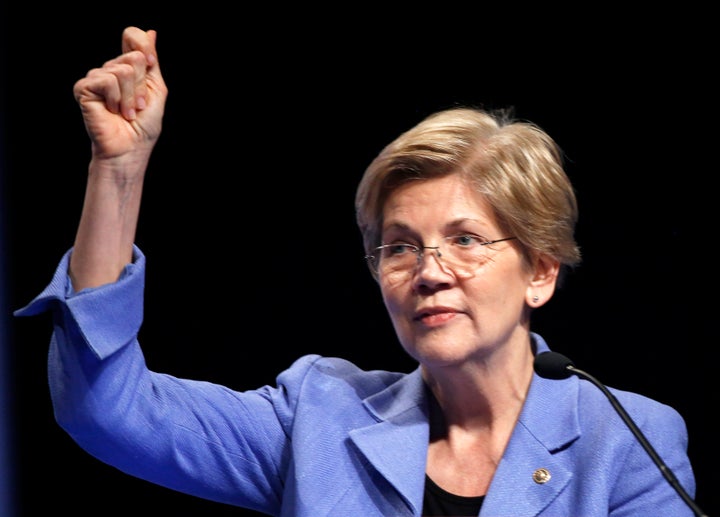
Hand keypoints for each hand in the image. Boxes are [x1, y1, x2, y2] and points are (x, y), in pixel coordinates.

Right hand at [73, 27, 166, 159]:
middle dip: (142, 85)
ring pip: (122, 70)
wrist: (131, 147)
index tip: (151, 65)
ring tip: (126, 112)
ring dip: (131, 97)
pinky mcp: (84, 87)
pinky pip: (107, 80)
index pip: (132, 35)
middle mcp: (110, 68)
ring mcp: (96, 77)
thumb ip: (151, 61)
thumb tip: (150, 32)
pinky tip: (113, 111)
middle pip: (133, 56)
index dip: (144, 47)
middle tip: (138, 105)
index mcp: (127, 67)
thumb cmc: (144, 124)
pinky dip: (117, 98)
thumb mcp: (155, 88)